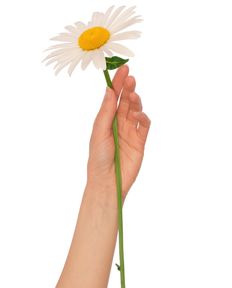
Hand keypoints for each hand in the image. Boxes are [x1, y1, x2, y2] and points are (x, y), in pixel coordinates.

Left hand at [87, 65, 150, 200]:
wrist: (108, 181)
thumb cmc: (99, 158)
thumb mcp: (99, 132)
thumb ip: (106, 112)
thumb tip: (109, 90)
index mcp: (106, 120)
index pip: (113, 98)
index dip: (118, 83)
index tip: (123, 69)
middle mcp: (119, 124)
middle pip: (125, 102)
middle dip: (128, 88)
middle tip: (130, 78)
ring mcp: (130, 132)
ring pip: (135, 111)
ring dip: (135, 101)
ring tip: (133, 95)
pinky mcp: (140, 141)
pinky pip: (144, 125)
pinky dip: (143, 117)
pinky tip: (139, 114)